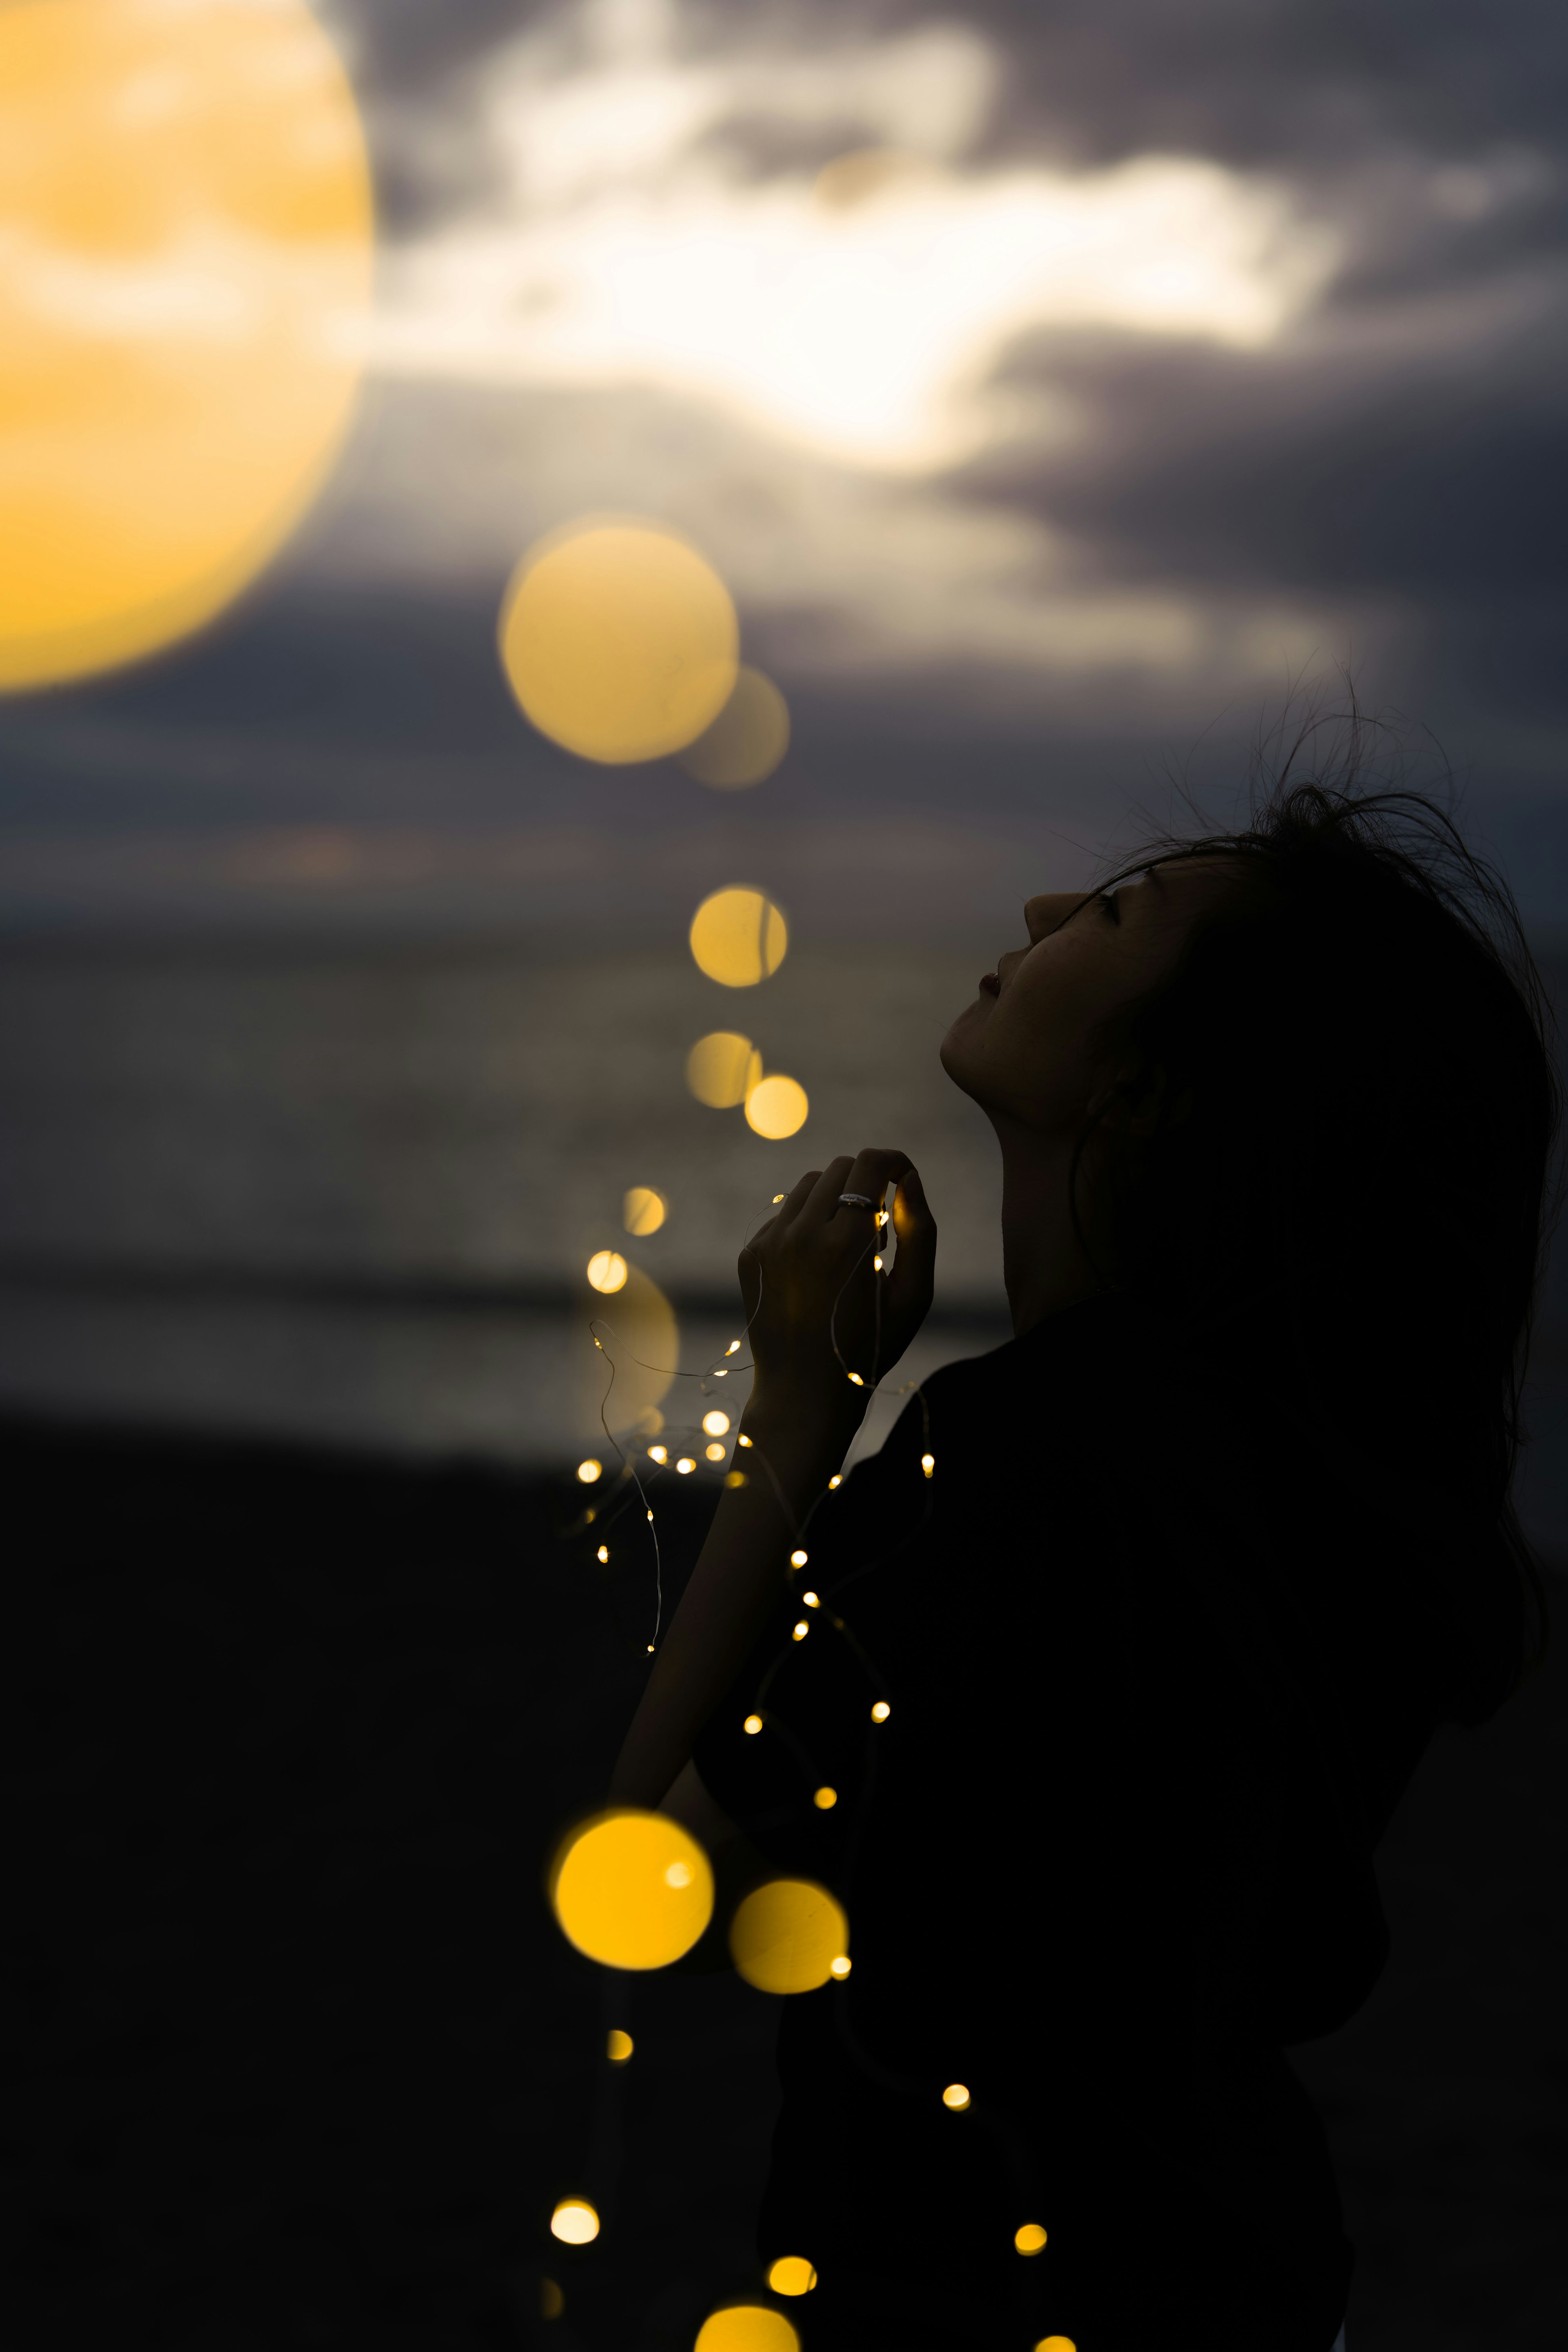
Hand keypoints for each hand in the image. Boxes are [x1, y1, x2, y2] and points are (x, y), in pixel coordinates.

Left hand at [737, 1149, 936, 1419]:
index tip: (902, 1176)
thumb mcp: (914, 1294)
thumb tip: (909, 1178)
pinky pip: (784, 1215)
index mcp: (846, 1242)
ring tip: (848, 1246)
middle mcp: (801, 1235)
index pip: (868, 1163)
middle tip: (879, 1229)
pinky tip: (819, 1267)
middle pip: (840, 1169)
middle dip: (866, 1184)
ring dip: (835, 1200)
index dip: (893, 1161)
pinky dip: (807, 1225)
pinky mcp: (750, 1254)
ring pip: (809, 1186)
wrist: (804, 1392)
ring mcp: (770, 1243)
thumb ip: (920, 1229)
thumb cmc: (870, 1346)